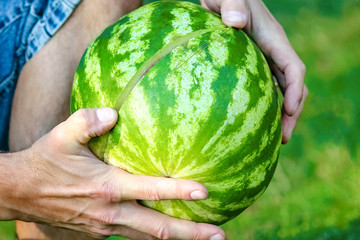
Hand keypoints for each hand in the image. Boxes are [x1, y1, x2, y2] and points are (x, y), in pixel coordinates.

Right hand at [7, 108, 224, 239]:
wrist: (19, 192)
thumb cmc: (43, 162)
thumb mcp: (62, 135)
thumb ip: (88, 121)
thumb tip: (114, 113)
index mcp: (107, 188)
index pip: (152, 191)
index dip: (179, 191)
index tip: (206, 192)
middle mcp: (111, 213)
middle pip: (159, 229)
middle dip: (191, 234)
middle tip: (220, 235)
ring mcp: (106, 227)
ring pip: (149, 239)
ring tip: (205, 239)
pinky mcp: (100, 232)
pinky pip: (134, 237)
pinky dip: (155, 236)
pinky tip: (168, 231)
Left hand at [201, 0, 307, 143]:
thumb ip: (233, 5)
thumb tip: (236, 22)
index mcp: (273, 39)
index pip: (293, 68)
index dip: (295, 90)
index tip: (290, 111)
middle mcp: (273, 52)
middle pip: (292, 86)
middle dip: (292, 112)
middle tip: (283, 138)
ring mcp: (264, 60)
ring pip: (280, 90)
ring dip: (281, 114)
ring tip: (273, 139)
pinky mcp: (252, 65)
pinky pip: (264, 88)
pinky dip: (265, 106)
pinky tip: (254, 122)